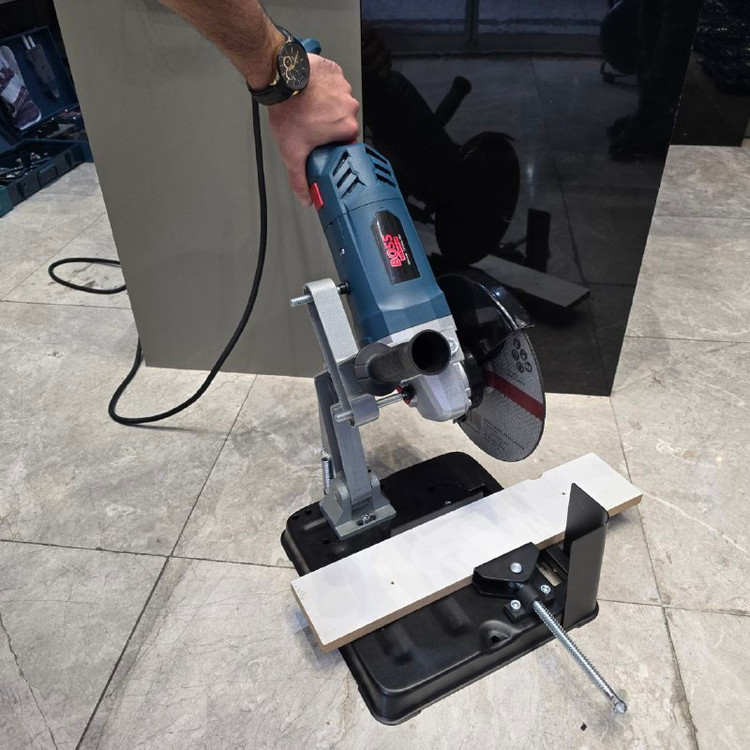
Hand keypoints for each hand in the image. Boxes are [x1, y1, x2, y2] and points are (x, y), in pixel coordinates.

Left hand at [267, 54, 359, 205]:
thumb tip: (306, 198)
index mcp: (347, 127)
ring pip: (338, 103)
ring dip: (326, 106)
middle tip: (311, 125)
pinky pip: (333, 84)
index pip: (346, 142)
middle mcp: (350, 107)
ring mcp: (344, 87)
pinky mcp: (336, 72)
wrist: (280, 80)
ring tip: (308, 108)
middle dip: (328, 126)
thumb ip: (300, 179)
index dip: (332, 144)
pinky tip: (310, 93)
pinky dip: (323, 89)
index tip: (323, 143)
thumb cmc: (289, 111)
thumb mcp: (293, 153)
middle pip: (342, 122)